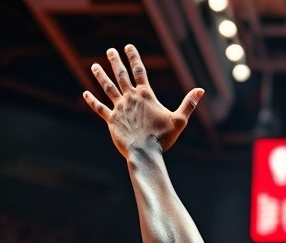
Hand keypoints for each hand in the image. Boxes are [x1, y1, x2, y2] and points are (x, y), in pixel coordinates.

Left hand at [83, 45, 203, 156]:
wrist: (144, 153)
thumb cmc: (163, 138)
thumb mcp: (180, 120)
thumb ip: (189, 104)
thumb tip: (201, 90)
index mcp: (146, 96)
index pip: (139, 71)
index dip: (134, 57)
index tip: (128, 46)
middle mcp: (130, 98)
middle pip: (121, 75)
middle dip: (116, 61)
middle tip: (110, 50)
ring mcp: (119, 108)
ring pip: (108, 88)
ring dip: (101, 76)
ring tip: (94, 65)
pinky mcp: (111, 120)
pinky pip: (99, 108)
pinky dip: (92, 101)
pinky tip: (85, 93)